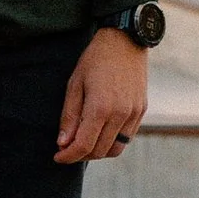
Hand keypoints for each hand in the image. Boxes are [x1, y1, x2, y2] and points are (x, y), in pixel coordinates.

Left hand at [56, 27, 147, 164]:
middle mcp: (120, 114)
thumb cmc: (95, 60)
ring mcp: (133, 114)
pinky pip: (127, 137)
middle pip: (99, 151)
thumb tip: (63, 143)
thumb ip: (69, 116)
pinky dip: (112, 141)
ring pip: (115, 149)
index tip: (57, 157)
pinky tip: (100, 132)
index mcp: (100, 108)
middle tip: (67, 149)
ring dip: (98, 151)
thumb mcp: (74, 84)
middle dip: (80, 155)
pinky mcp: (141, 111)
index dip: (68, 156)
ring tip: (84, 142)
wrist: (125, 41)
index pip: (83, 145)